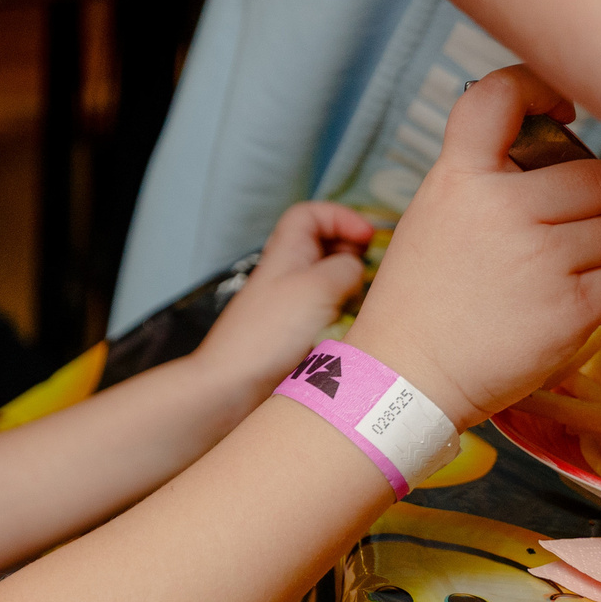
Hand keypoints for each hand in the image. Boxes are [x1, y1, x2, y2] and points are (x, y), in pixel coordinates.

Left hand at [196, 201, 375, 400]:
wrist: (232, 387)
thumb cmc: (267, 334)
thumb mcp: (315, 288)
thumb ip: (344, 269)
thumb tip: (357, 268)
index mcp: (284, 254)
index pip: (308, 215)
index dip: (339, 217)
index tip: (366, 238)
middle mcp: (286, 275)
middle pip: (323, 245)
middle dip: (351, 251)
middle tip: (368, 272)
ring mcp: (290, 305)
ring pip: (329, 281)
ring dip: (350, 285)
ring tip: (362, 301)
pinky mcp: (296, 335)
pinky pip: (328, 313)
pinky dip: (344, 314)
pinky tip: (353, 328)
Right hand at [346, 66, 600, 429]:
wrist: (406, 375)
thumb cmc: (420, 300)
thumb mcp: (433, 218)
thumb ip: (485, 183)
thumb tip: (559, 160)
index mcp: (458, 179)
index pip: (497, 96)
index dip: (539, 85)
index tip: (564, 108)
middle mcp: (502, 208)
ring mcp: (541, 257)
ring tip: (572, 273)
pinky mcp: (571, 307)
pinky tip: (573, 304)